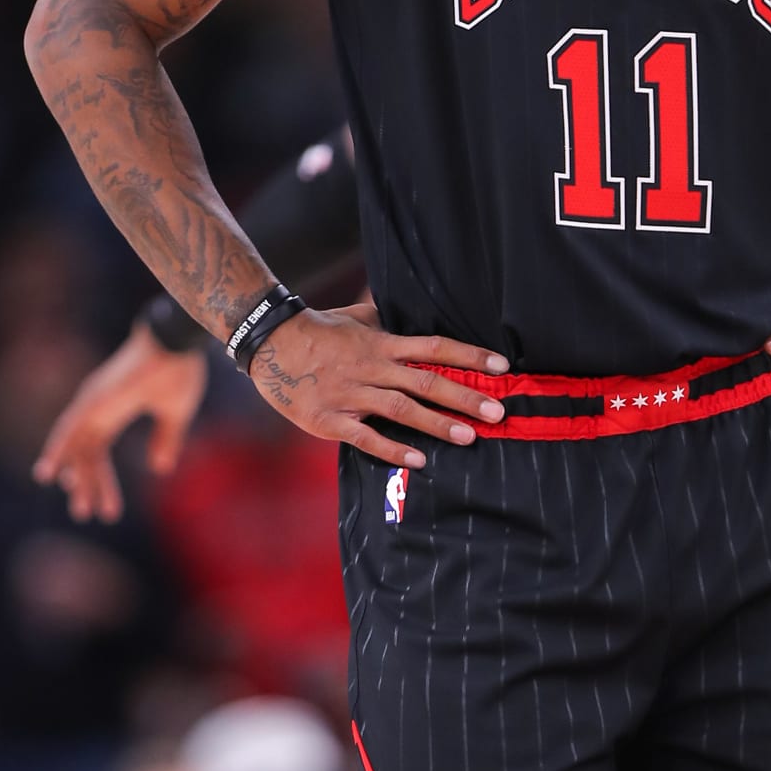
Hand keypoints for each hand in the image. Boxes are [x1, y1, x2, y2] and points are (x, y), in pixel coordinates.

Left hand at [33, 323, 209, 521]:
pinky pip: (68, 428)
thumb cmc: (179, 370)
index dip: (102, 480)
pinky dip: (56, 450)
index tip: (108, 509)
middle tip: (84, 514)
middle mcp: (97, 408)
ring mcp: (92, 402)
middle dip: (85, 485)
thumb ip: (165, 440)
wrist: (179, 343)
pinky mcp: (93, 398)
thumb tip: (159, 469)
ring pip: (76, 447)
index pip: (99, 452)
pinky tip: (48, 472)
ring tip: (77, 507)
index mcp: (113, 411)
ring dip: (74, 476)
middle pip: (85, 454)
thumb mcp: (174, 415)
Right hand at [248, 304, 508, 468]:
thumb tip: (417, 310)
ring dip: (437, 424)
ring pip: (401, 410)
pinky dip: (392, 449)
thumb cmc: (319, 330)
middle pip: (425, 382)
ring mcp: (351, 395)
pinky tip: (419, 460)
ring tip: (469, 437)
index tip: (501, 365)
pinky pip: (366, 437)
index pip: (434, 348)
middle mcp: (372, 368)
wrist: (269, 342)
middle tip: (497, 412)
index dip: (469, 356)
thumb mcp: (358, 317)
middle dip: (464, 397)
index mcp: (381, 344)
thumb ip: (389, 320)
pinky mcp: (330, 420)